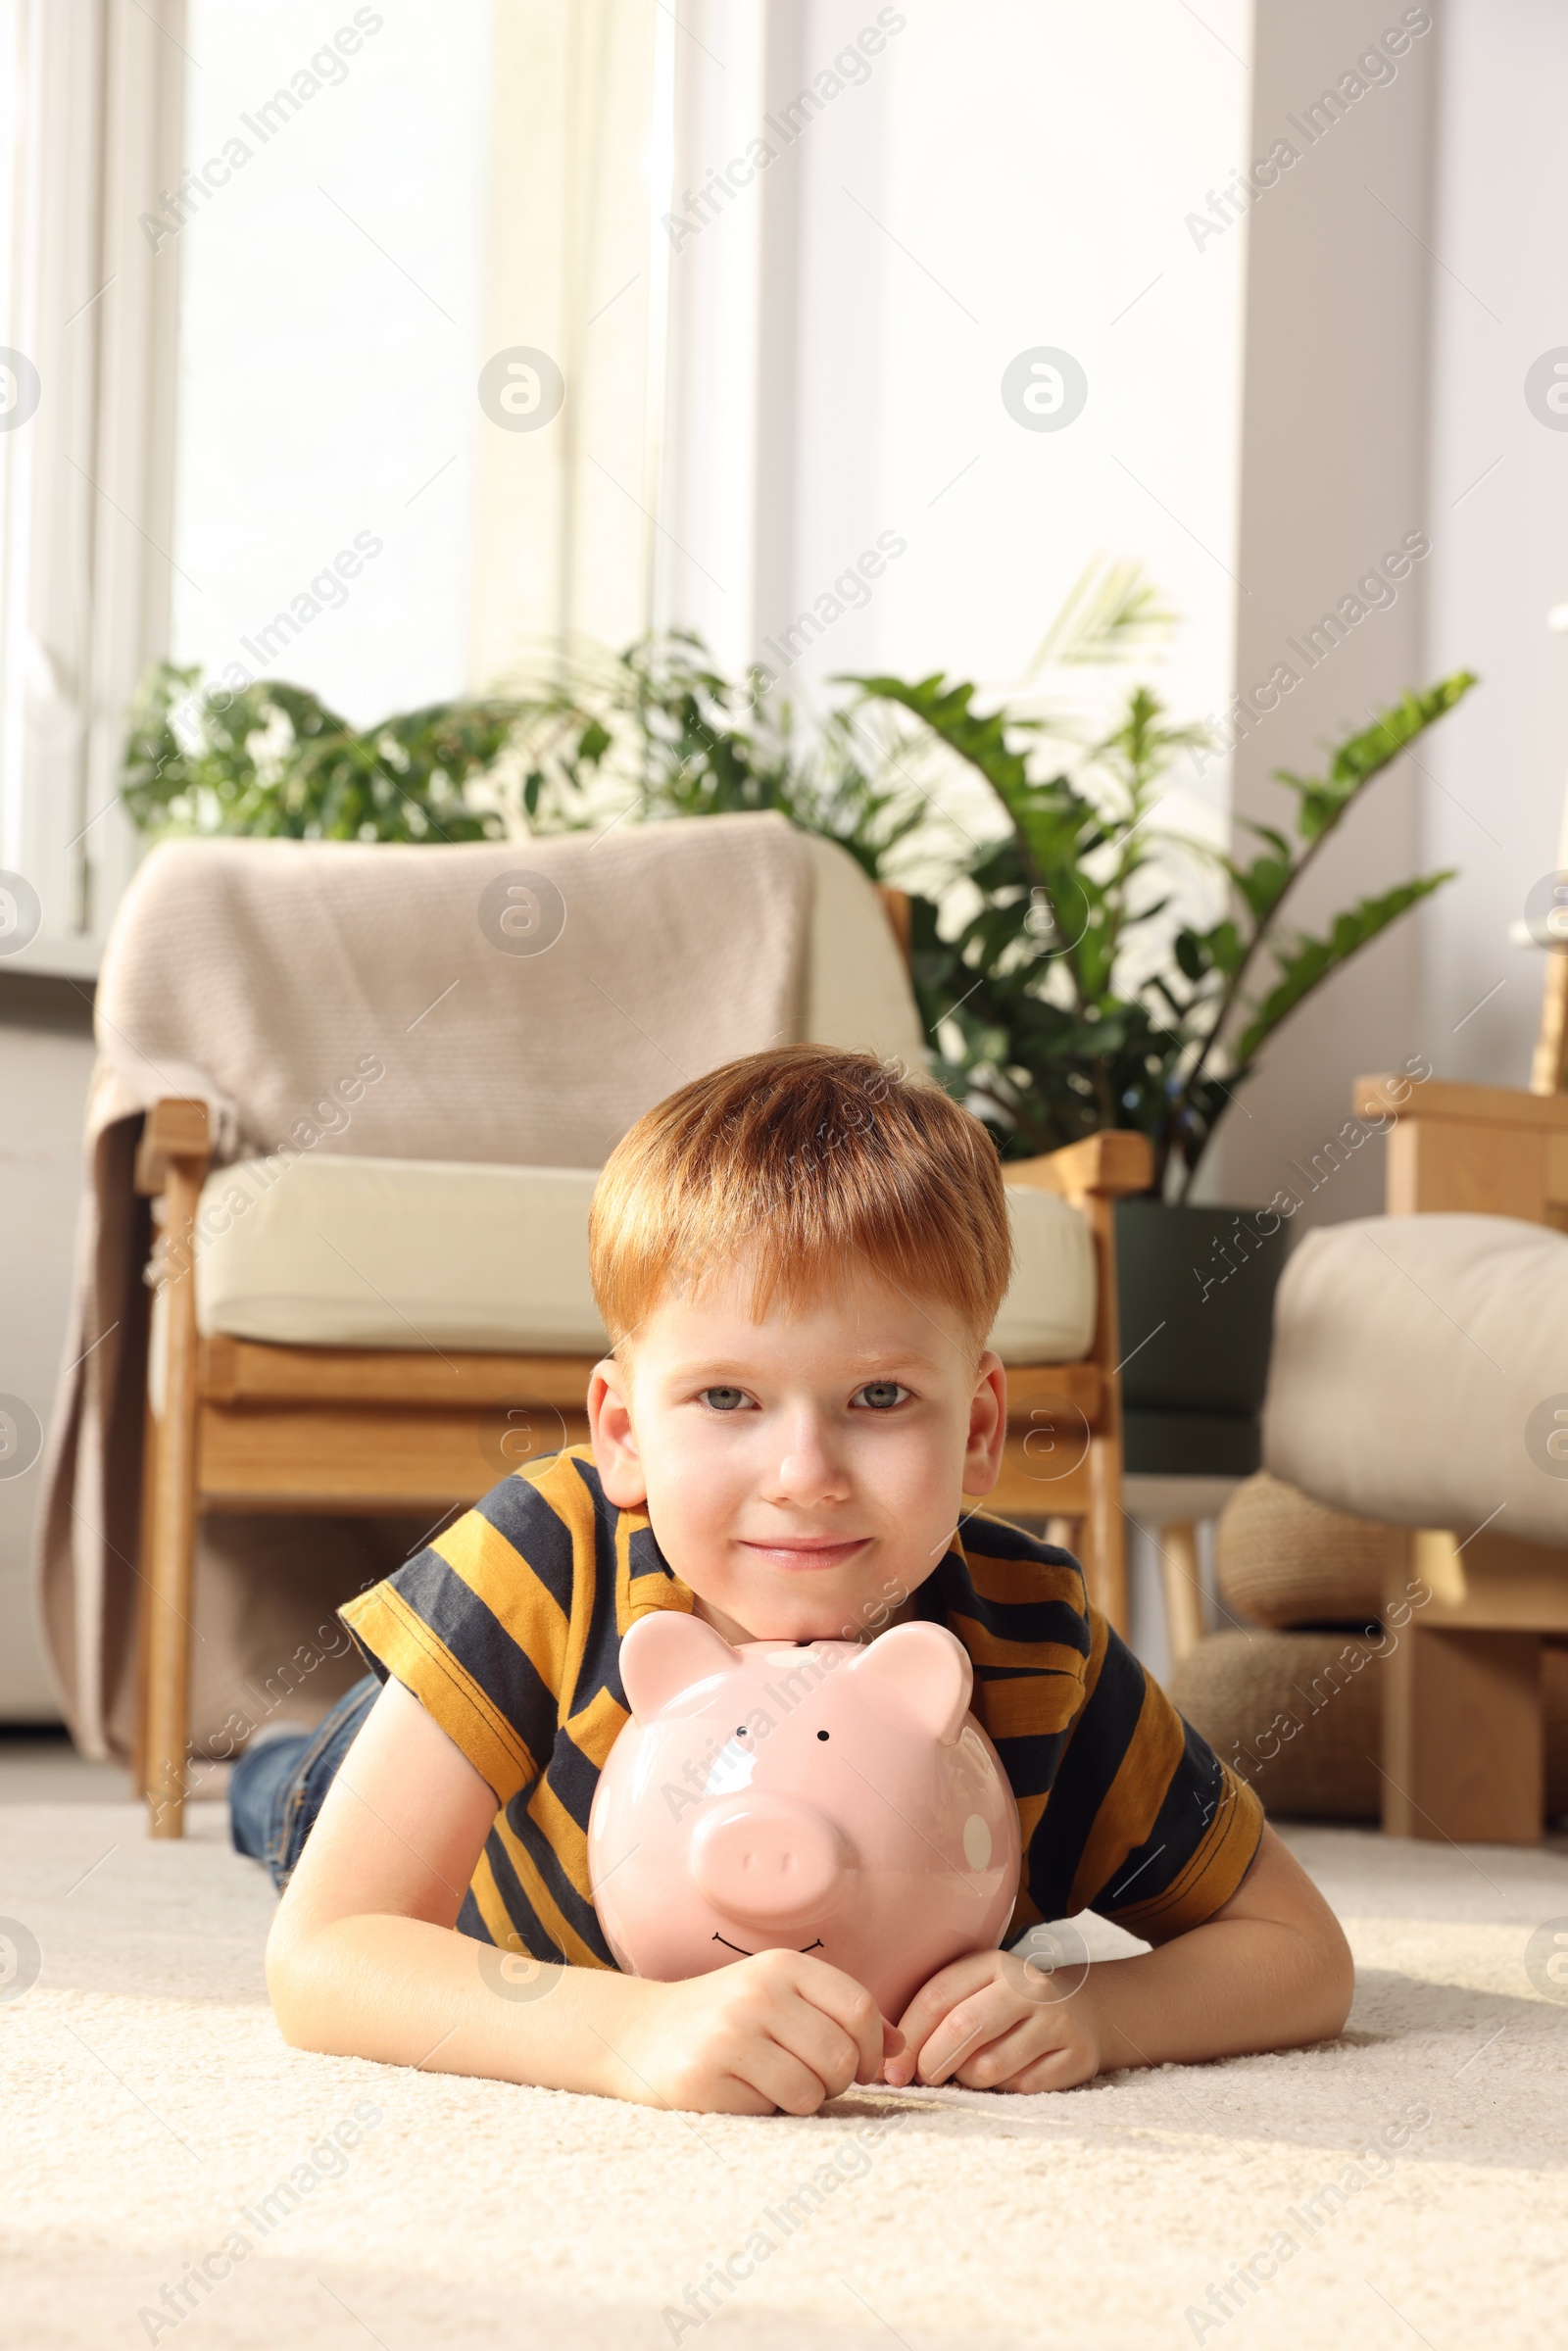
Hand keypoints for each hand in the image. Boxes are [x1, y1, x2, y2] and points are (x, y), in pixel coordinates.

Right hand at [607, 1949, 890, 2114]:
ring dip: (803, 2100)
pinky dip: (768, 2110)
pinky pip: (772, 2110)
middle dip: (837, 2081)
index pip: (859, 2008)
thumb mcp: (781, 1996)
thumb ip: (839, 2014)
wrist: (639, 2035)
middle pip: (840, 2056)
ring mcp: (729, 2033)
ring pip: (811, 2091)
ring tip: (774, 2084)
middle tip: (812, 2080)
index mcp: (781, 1966)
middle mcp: (757, 1992)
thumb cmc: (726, 2018)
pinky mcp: (706, 2076)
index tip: (858, 2065)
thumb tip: (901, 2047)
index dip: (871, 2048)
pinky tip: (743, 2091)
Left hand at [882, 1948, 1100, 2092]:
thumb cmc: (1005, 2008)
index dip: (909, 2038)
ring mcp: (1054, 2020)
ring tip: (969, 2074)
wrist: (1081, 2013)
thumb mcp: (973, 1993)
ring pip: (990, 2067)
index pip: (937, 1997)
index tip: (892, 2071)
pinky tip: (1005, 2079)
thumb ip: (934, 2016)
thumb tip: (889, 2067)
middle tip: (924, 2079)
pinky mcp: (1075, 2056)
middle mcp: (1026, 1986)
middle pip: (963, 2027)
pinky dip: (1003, 2092)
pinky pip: (1021, 2089)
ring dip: (968, 2081)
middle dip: (932, 2062)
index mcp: (991, 1963)